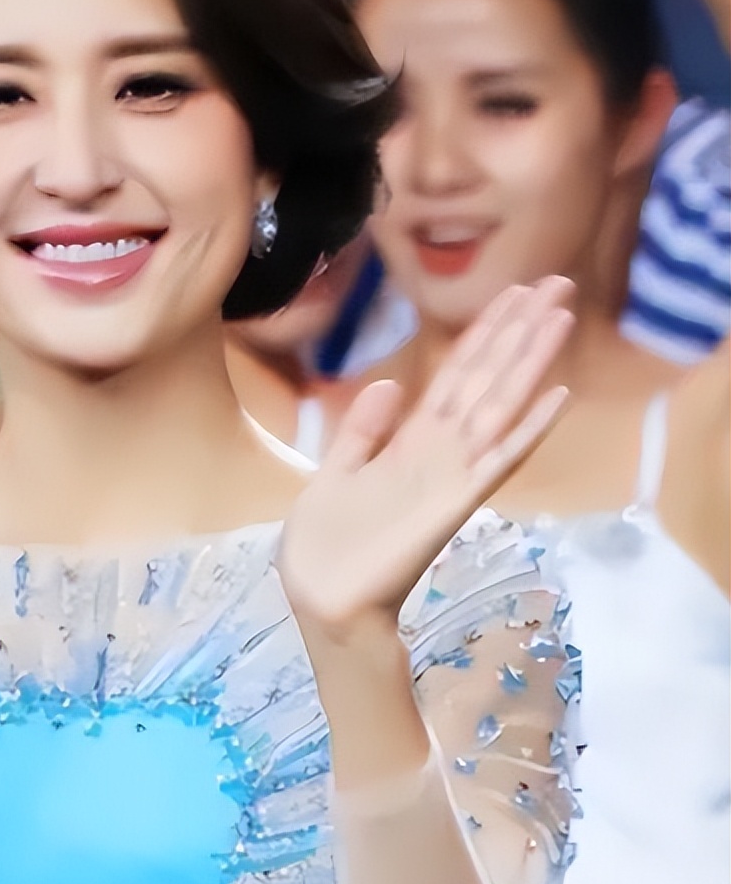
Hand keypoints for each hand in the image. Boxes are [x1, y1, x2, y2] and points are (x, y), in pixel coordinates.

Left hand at [279, 277, 572, 639]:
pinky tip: (556, 400)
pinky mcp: (450, 507)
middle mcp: (438, 454)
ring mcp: (449, 478)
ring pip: (498, 408)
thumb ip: (364, 430)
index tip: (515, 294)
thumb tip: (392, 381)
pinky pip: (494, 464)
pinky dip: (525, 434)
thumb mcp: (334, 472)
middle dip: (518, 332)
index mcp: (408, 443)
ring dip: (529, 364)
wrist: (322, 601)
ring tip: (561, 318)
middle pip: (487, 379)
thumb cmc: (325, 545)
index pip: (456, 376)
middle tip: (557, 282)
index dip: (485, 334)